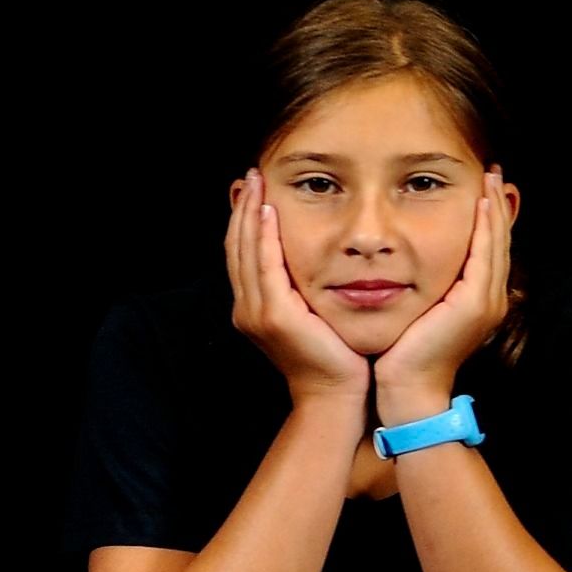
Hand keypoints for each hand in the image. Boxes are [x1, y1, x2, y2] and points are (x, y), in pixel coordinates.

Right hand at [226, 169, 367, 405]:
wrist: (335, 397)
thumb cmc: (334, 359)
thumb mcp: (314, 317)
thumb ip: (305, 291)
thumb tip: (315, 261)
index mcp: (254, 308)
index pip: (243, 254)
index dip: (243, 220)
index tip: (251, 189)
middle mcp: (248, 308)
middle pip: (237, 246)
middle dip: (242, 208)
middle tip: (251, 174)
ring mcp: (257, 312)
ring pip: (245, 251)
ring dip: (249, 213)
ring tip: (256, 182)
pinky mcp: (275, 315)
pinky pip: (266, 266)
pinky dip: (263, 237)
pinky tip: (268, 211)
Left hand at [377, 168, 512, 410]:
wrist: (407, 390)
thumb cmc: (404, 356)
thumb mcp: (418, 313)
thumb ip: (424, 287)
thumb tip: (409, 261)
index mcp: (479, 301)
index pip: (488, 250)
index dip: (489, 218)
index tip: (484, 188)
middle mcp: (491, 298)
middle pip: (498, 241)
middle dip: (497, 205)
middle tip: (494, 172)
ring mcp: (487, 301)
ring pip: (496, 243)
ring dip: (493, 208)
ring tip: (490, 178)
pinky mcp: (475, 303)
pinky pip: (484, 255)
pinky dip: (484, 227)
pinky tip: (480, 202)